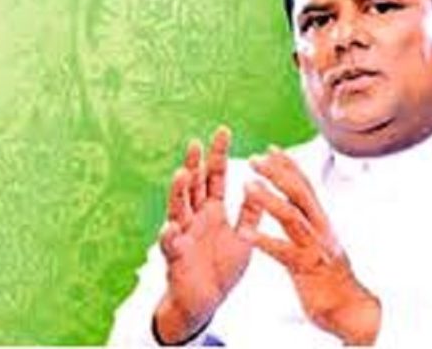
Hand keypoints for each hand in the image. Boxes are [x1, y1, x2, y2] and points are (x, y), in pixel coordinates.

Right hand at [154, 126, 262, 343]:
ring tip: (182, 174)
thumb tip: (262, 186)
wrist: (207, 301)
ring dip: (178, 192)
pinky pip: (170, 245)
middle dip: (194, 165)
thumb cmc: (222, 267)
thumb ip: (250, 213)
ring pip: (178, 209)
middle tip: (196, 143)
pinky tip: (170, 226)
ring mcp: (183, 236)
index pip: (215, 177)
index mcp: (213, 211)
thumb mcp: (242, 236)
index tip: (223, 130)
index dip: (218, 155)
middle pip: (193, 186)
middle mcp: (195, 218)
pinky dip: (169, 236)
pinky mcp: (175, 258)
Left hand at [239, 146, 380, 344]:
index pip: (305, 186)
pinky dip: (263, 240)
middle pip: (300, 193)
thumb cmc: (332, 279)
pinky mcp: (306, 268)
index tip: (271, 148)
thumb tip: (301, 208)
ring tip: (246, 186)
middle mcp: (320, 229)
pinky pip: (282, 251)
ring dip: (268, 199)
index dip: (289, 166)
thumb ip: (310, 225)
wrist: (351, 310)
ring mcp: (314, 247)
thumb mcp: (322, 244)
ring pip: (292, 216)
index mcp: (322, 222)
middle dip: (278, 173)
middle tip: (254, 159)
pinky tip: (243, 234)